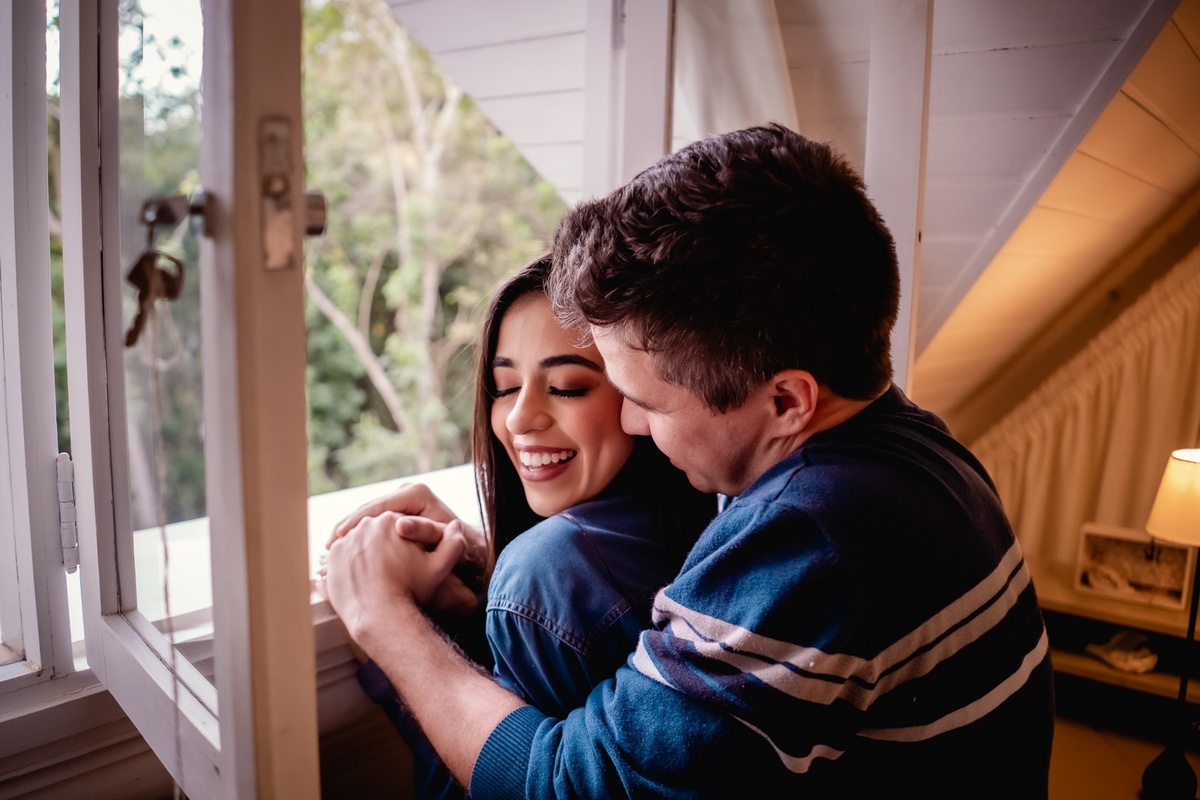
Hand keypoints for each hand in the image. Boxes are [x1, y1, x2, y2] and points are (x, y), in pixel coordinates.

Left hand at [324, 512, 467, 643]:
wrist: (380, 616)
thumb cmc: (411, 591)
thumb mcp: (440, 568)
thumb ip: (453, 544)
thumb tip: (456, 525)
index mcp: (389, 520)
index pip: (398, 524)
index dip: (406, 541)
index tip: (408, 558)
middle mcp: (363, 526)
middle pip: (376, 532)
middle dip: (384, 546)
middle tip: (394, 569)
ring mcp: (343, 542)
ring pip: (358, 544)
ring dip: (366, 554)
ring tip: (379, 576)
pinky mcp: (331, 560)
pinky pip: (342, 558)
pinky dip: (351, 566)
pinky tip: (363, 580)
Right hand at [327, 482, 458, 547]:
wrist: (464, 550)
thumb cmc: (455, 548)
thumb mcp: (442, 539)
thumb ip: (424, 530)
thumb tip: (401, 525)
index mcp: (416, 492)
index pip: (379, 506)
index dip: (357, 522)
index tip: (338, 536)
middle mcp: (407, 491)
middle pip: (369, 509)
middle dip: (347, 526)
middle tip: (328, 545)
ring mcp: (400, 500)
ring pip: (367, 515)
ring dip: (347, 531)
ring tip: (329, 549)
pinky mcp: (395, 511)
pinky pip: (371, 522)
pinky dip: (355, 535)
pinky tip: (340, 549)